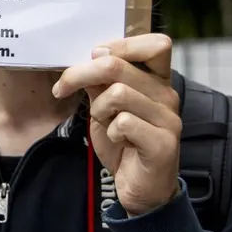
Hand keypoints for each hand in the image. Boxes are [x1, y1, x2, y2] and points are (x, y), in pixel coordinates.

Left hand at [52, 34, 181, 215]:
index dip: (120, 45)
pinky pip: (124, 123)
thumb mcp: (106, 106)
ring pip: (118, 93)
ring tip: (103, 122)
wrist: (140, 187)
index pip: (156, 44)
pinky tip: (117, 140)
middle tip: (62, 88)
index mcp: (158, 81)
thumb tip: (91, 56)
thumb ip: (101, 81)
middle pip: (118, 65)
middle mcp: (168, 95)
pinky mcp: (163, 143)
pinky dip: (110, 131)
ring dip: (98, 109)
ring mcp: (169, 119)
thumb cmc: (124, 143)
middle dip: (80, 74)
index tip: (92, 58)